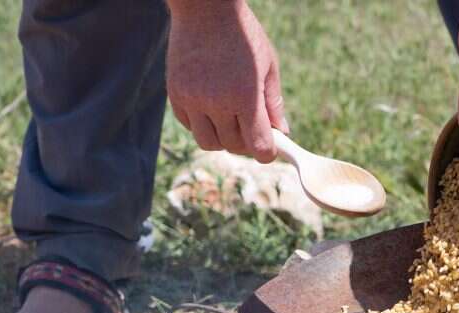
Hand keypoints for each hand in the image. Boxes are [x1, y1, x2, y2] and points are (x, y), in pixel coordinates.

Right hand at [166, 0, 286, 162]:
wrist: (205, 8)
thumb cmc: (243, 35)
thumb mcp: (268, 65)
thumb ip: (273, 102)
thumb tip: (282, 133)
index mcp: (245, 96)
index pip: (258, 146)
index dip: (267, 152)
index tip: (270, 148)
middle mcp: (216, 102)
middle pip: (234, 147)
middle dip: (246, 142)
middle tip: (251, 127)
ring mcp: (193, 99)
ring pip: (209, 143)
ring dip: (222, 138)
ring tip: (229, 118)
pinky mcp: (175, 95)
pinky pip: (190, 126)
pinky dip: (202, 123)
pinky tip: (210, 105)